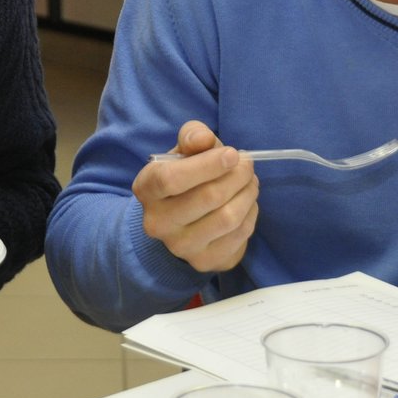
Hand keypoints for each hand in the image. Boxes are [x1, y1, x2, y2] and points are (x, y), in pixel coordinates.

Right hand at [133, 120, 258, 271]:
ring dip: (248, 194)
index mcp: (146, 189)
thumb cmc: (185, 178)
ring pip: (227, 218)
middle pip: (207, 197)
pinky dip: (250, 214)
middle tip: (247, 165)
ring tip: (250, 182)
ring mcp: (180, 247)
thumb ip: (192, 136)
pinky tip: (247, 203)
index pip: (171, 178)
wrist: (182, 222)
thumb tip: (203, 138)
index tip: (232, 154)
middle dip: (237, 176)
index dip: (207, 165)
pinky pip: (239, 235)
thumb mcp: (184, 151)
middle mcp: (157, 222)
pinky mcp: (204, 261)